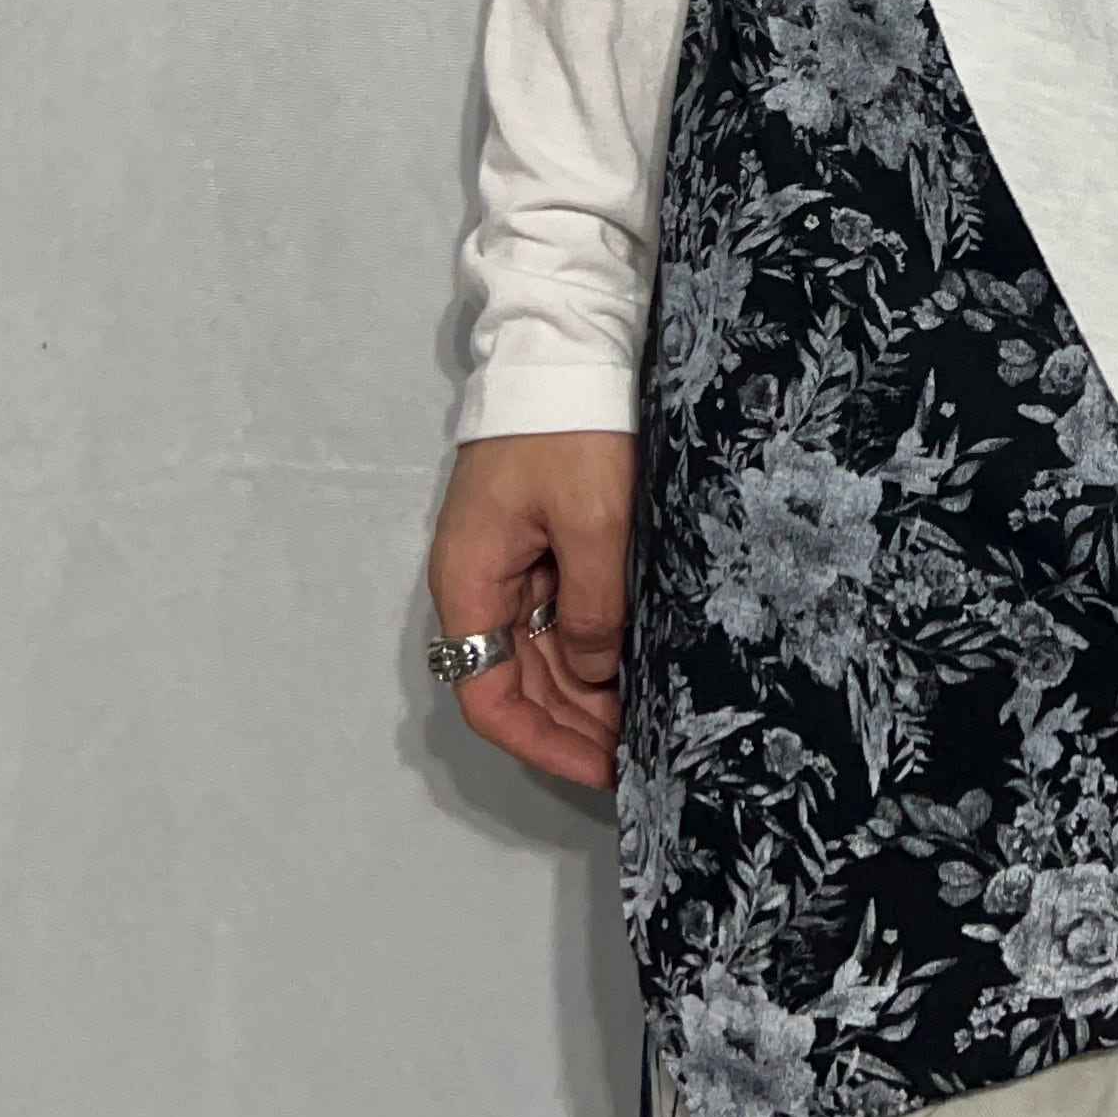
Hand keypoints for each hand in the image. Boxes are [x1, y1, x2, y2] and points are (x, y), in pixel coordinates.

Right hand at [425, 432, 634, 793]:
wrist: (566, 348)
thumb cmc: (571, 432)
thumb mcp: (594, 521)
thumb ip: (593, 607)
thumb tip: (592, 675)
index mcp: (470, 584)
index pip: (488, 696)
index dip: (543, 741)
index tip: (602, 768)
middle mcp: (480, 585)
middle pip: (519, 683)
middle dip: (575, 726)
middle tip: (644, 755)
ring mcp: (510, 565)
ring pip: (542, 655)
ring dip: (587, 695)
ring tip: (647, 725)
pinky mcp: (540, 543)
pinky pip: (559, 616)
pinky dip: (593, 650)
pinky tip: (636, 671)